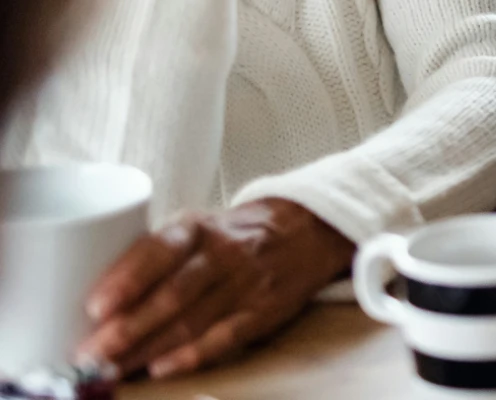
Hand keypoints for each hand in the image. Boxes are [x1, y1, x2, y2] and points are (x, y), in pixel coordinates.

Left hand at [77, 198, 351, 379]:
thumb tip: (96, 301)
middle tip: (91, 354)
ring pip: (192, 321)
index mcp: (199, 228)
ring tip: (113, 368)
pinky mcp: (263, 311)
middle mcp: (224, 254)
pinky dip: (192, 355)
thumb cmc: (231, 235)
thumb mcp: (197, 227)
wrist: (304, 231)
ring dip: (148, 349)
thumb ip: (155, 255)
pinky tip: (163, 368)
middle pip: (172, 294)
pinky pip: (225, 337)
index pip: (161, 250)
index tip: (96, 307)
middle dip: (127, 328)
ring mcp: (246, 284)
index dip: (127, 279)